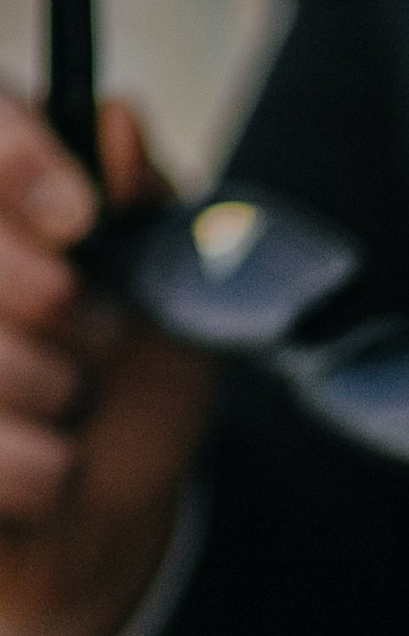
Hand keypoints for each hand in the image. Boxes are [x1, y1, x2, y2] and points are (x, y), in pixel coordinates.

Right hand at [0, 92, 210, 635]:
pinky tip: (51, 466)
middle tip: (97, 330)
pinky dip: (44, 470)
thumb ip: (142, 197)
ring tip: (70, 401)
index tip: (82, 214)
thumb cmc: (128, 377)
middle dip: (54, 297)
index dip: (14, 156)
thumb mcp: (167, 280)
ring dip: (55, 389)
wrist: (106, 511)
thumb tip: (116, 124)